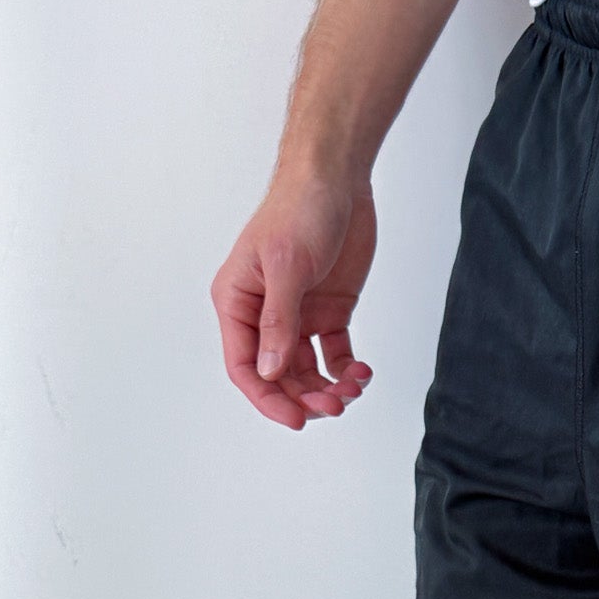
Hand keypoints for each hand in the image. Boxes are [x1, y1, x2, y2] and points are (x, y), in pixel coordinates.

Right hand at [212, 176, 376, 430]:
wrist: (336, 179)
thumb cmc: (299, 209)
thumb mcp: (286, 267)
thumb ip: (278, 322)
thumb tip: (269, 371)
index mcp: (237, 303)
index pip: (244, 366)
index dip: (267, 398)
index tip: (296, 420)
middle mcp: (263, 314)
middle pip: (277, 375)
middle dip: (305, 397)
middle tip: (335, 407)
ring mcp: (297, 315)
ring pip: (307, 371)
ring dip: (328, 389)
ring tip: (353, 389)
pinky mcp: (328, 311)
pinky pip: (333, 354)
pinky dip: (347, 370)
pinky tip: (362, 372)